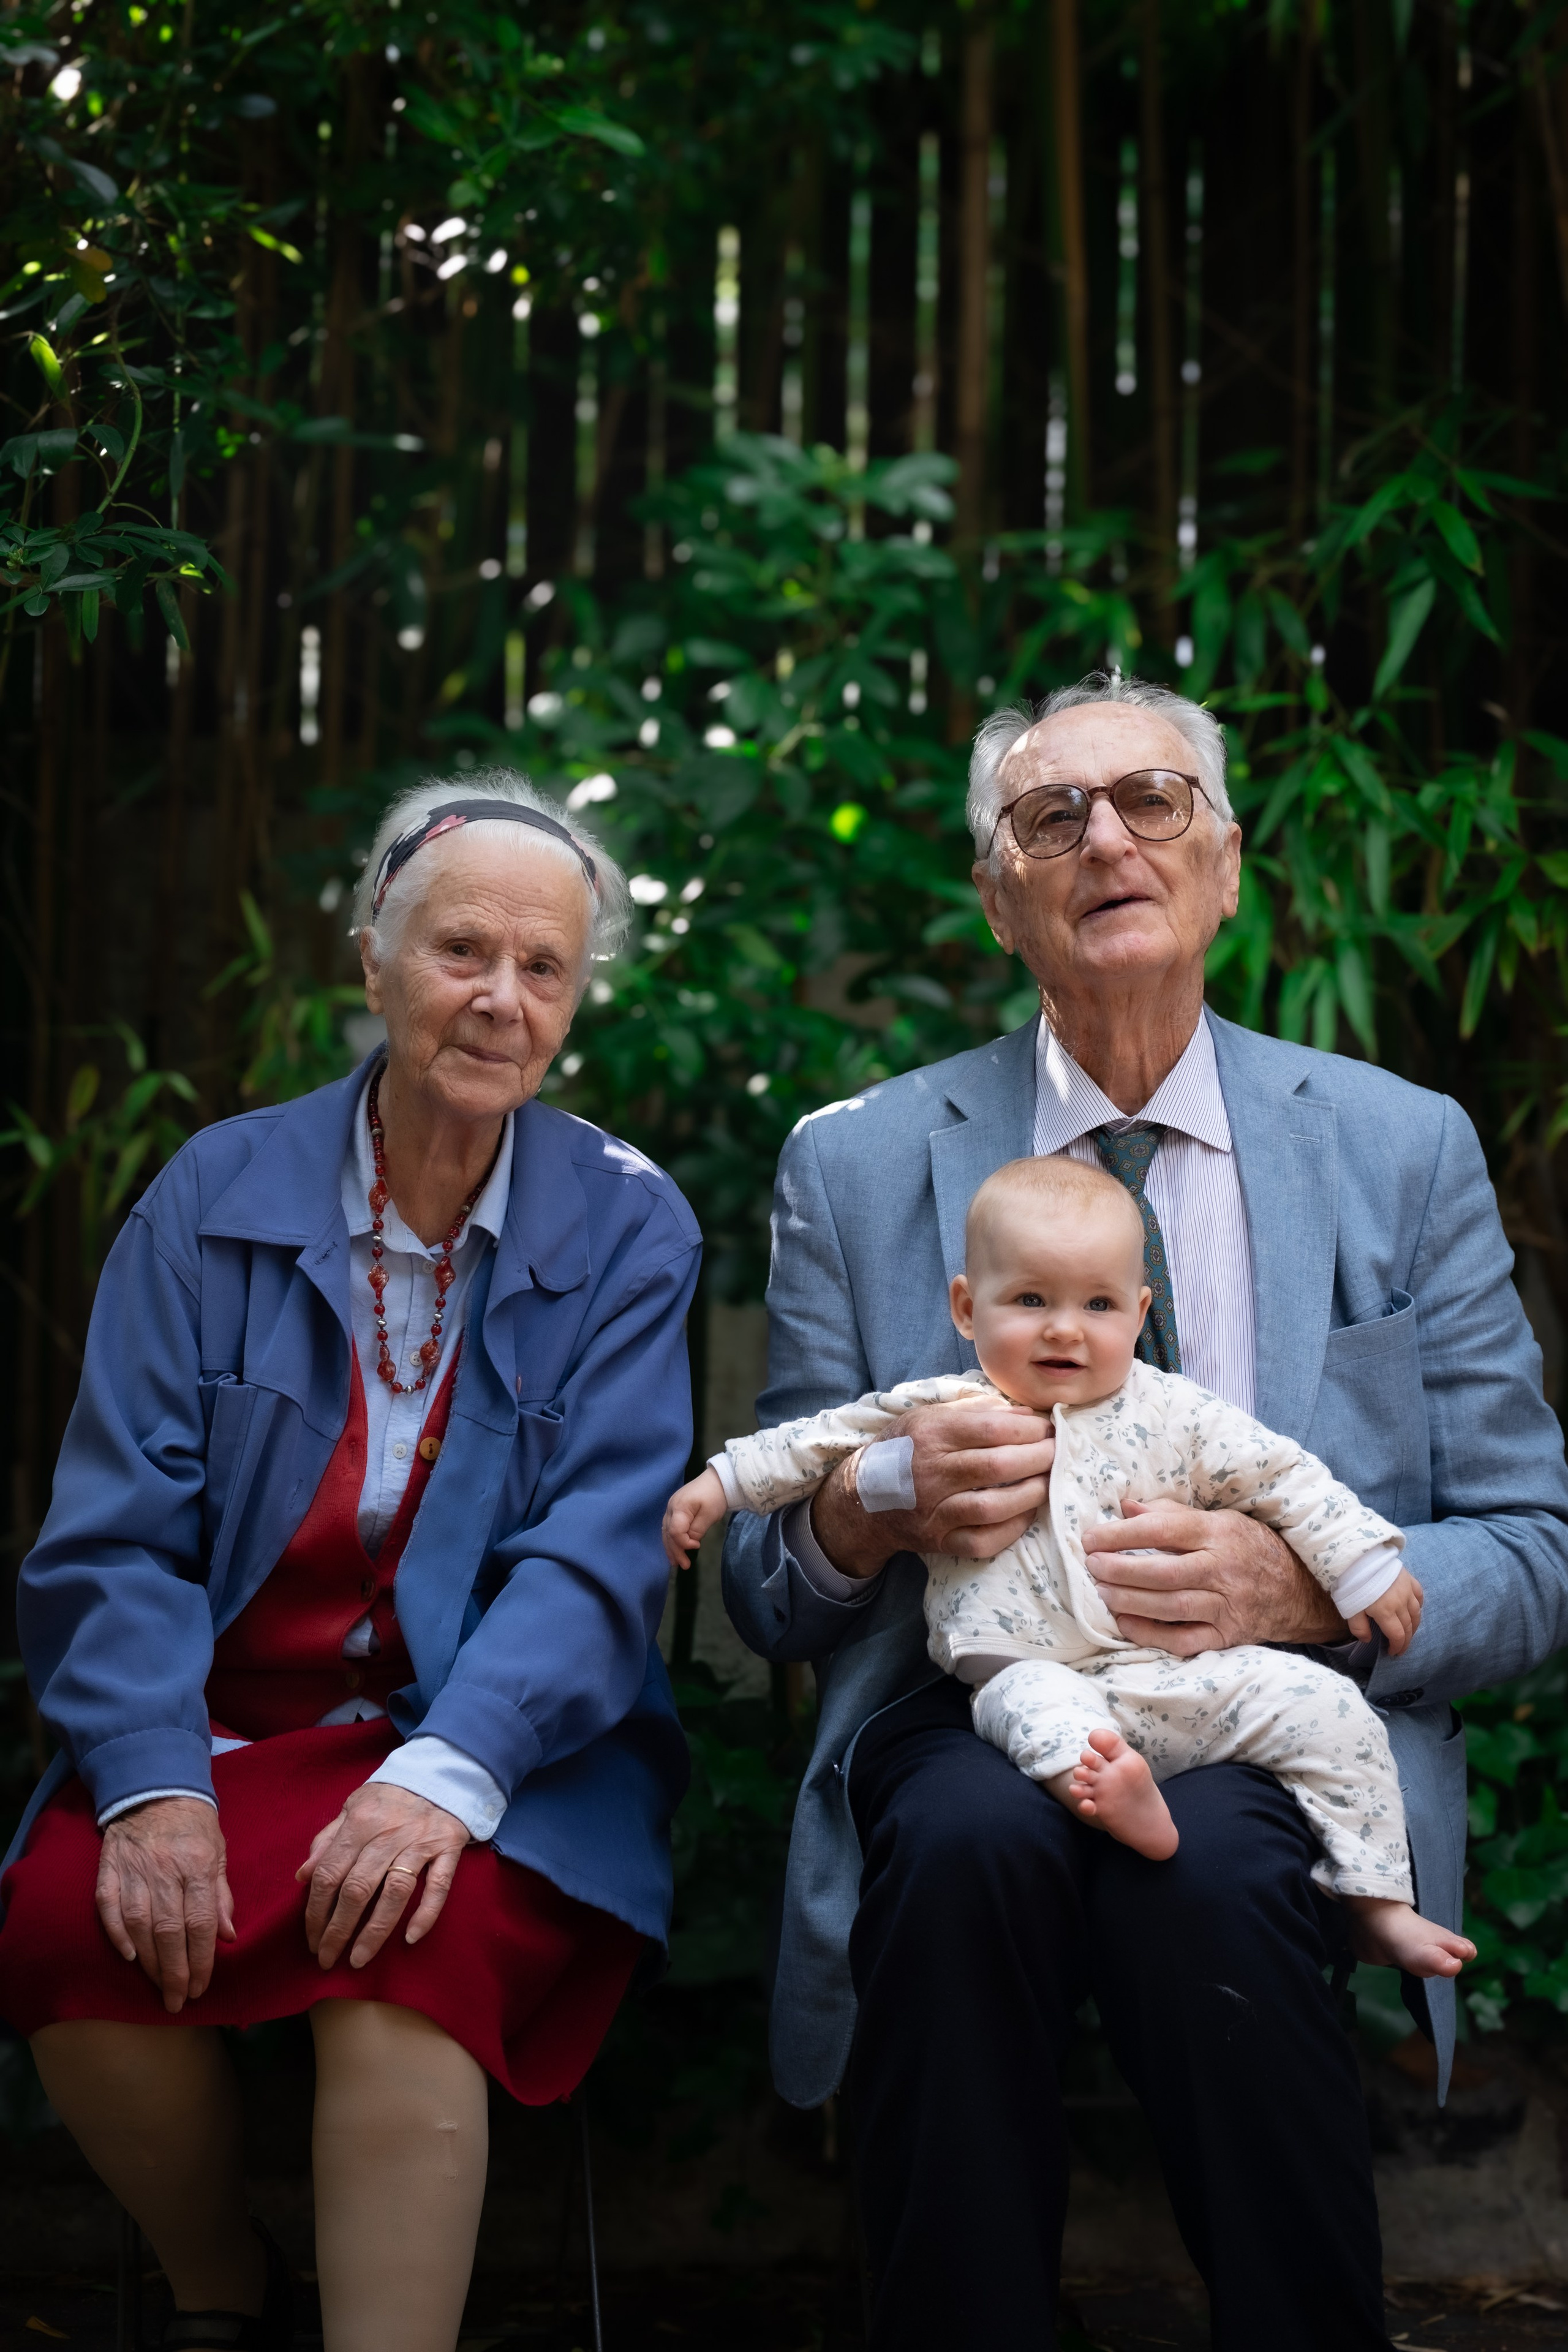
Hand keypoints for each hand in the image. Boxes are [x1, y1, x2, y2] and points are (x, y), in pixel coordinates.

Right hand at [96, 1795, 234, 2014]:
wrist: (155, 1787)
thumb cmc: (194, 1825)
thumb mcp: (218, 1853)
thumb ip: (221, 1896)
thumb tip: (228, 1937)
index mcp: (197, 1866)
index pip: (199, 1923)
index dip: (201, 1960)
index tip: (201, 1987)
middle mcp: (165, 1870)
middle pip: (168, 1931)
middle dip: (174, 1973)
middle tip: (178, 2001)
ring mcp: (134, 1870)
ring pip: (139, 1925)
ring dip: (148, 1962)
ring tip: (159, 1987)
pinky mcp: (109, 1868)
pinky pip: (109, 1907)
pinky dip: (116, 1934)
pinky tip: (127, 1957)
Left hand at [297, 1783, 469, 1970]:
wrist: (440, 1772)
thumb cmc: (390, 1796)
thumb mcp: (353, 1807)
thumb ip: (328, 1840)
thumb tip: (302, 1876)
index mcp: (360, 1823)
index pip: (329, 1874)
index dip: (315, 1911)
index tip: (311, 1939)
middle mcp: (388, 1835)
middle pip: (357, 1889)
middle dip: (338, 1930)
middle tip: (326, 1959)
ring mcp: (420, 1842)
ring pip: (394, 1893)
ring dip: (374, 1932)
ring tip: (358, 1960)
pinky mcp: (448, 1848)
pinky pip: (438, 1886)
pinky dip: (426, 1913)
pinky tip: (410, 1939)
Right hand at [664, 1466, 728, 1568]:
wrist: (718, 1479)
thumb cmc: (715, 1496)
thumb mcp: (709, 1514)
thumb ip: (697, 1530)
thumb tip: (690, 1542)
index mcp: (679, 1507)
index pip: (675, 1531)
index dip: (684, 1543)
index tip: (697, 1546)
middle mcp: (671, 1507)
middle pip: (668, 1533)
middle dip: (675, 1551)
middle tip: (684, 1565)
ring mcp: (671, 1507)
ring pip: (666, 1531)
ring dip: (670, 1547)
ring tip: (675, 1562)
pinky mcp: (675, 1509)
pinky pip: (669, 1526)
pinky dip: (671, 1539)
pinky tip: (674, 1548)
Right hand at [808, 1399, 1054, 1580]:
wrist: (862, 1499)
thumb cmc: (906, 1450)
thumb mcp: (930, 1418)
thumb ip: (977, 1413)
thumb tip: (1028, 1415)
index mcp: (931, 1434)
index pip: (992, 1429)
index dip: (1029, 1429)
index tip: (1050, 1428)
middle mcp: (931, 1472)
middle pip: (998, 1466)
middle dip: (1039, 1458)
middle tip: (1058, 1453)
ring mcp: (933, 1511)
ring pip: (992, 1506)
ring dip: (1030, 1494)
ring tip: (1048, 1482)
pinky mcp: (938, 1541)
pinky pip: (982, 1541)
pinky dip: (1011, 1529)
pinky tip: (1027, 1513)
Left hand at [1082, 1498, 1347, 1654]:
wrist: (1299, 1591)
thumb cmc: (1250, 1548)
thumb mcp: (1219, 1520)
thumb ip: (1171, 1514)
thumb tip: (1125, 1506)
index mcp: (1219, 1533)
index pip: (1163, 1529)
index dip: (1121, 1534)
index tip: (1090, 1537)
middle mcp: (1224, 1570)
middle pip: (1164, 1571)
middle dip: (1121, 1570)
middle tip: (1091, 1566)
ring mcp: (1227, 1607)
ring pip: (1171, 1606)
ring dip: (1130, 1601)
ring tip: (1101, 1592)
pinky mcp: (1227, 1636)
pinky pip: (1185, 1640)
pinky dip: (1152, 1635)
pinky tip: (1125, 1624)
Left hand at [1349, 1564, 1423, 1657]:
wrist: (1358, 1556)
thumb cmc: (1351, 1584)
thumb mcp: (1349, 1609)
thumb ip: (1359, 1627)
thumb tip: (1368, 1640)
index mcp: (1385, 1612)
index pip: (1398, 1635)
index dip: (1397, 1647)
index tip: (1393, 1653)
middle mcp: (1400, 1603)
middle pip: (1408, 1627)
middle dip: (1406, 1640)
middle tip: (1401, 1647)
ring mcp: (1407, 1590)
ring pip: (1416, 1613)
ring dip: (1414, 1626)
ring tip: (1409, 1633)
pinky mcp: (1409, 1579)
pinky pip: (1419, 1596)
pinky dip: (1419, 1606)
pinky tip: (1415, 1610)